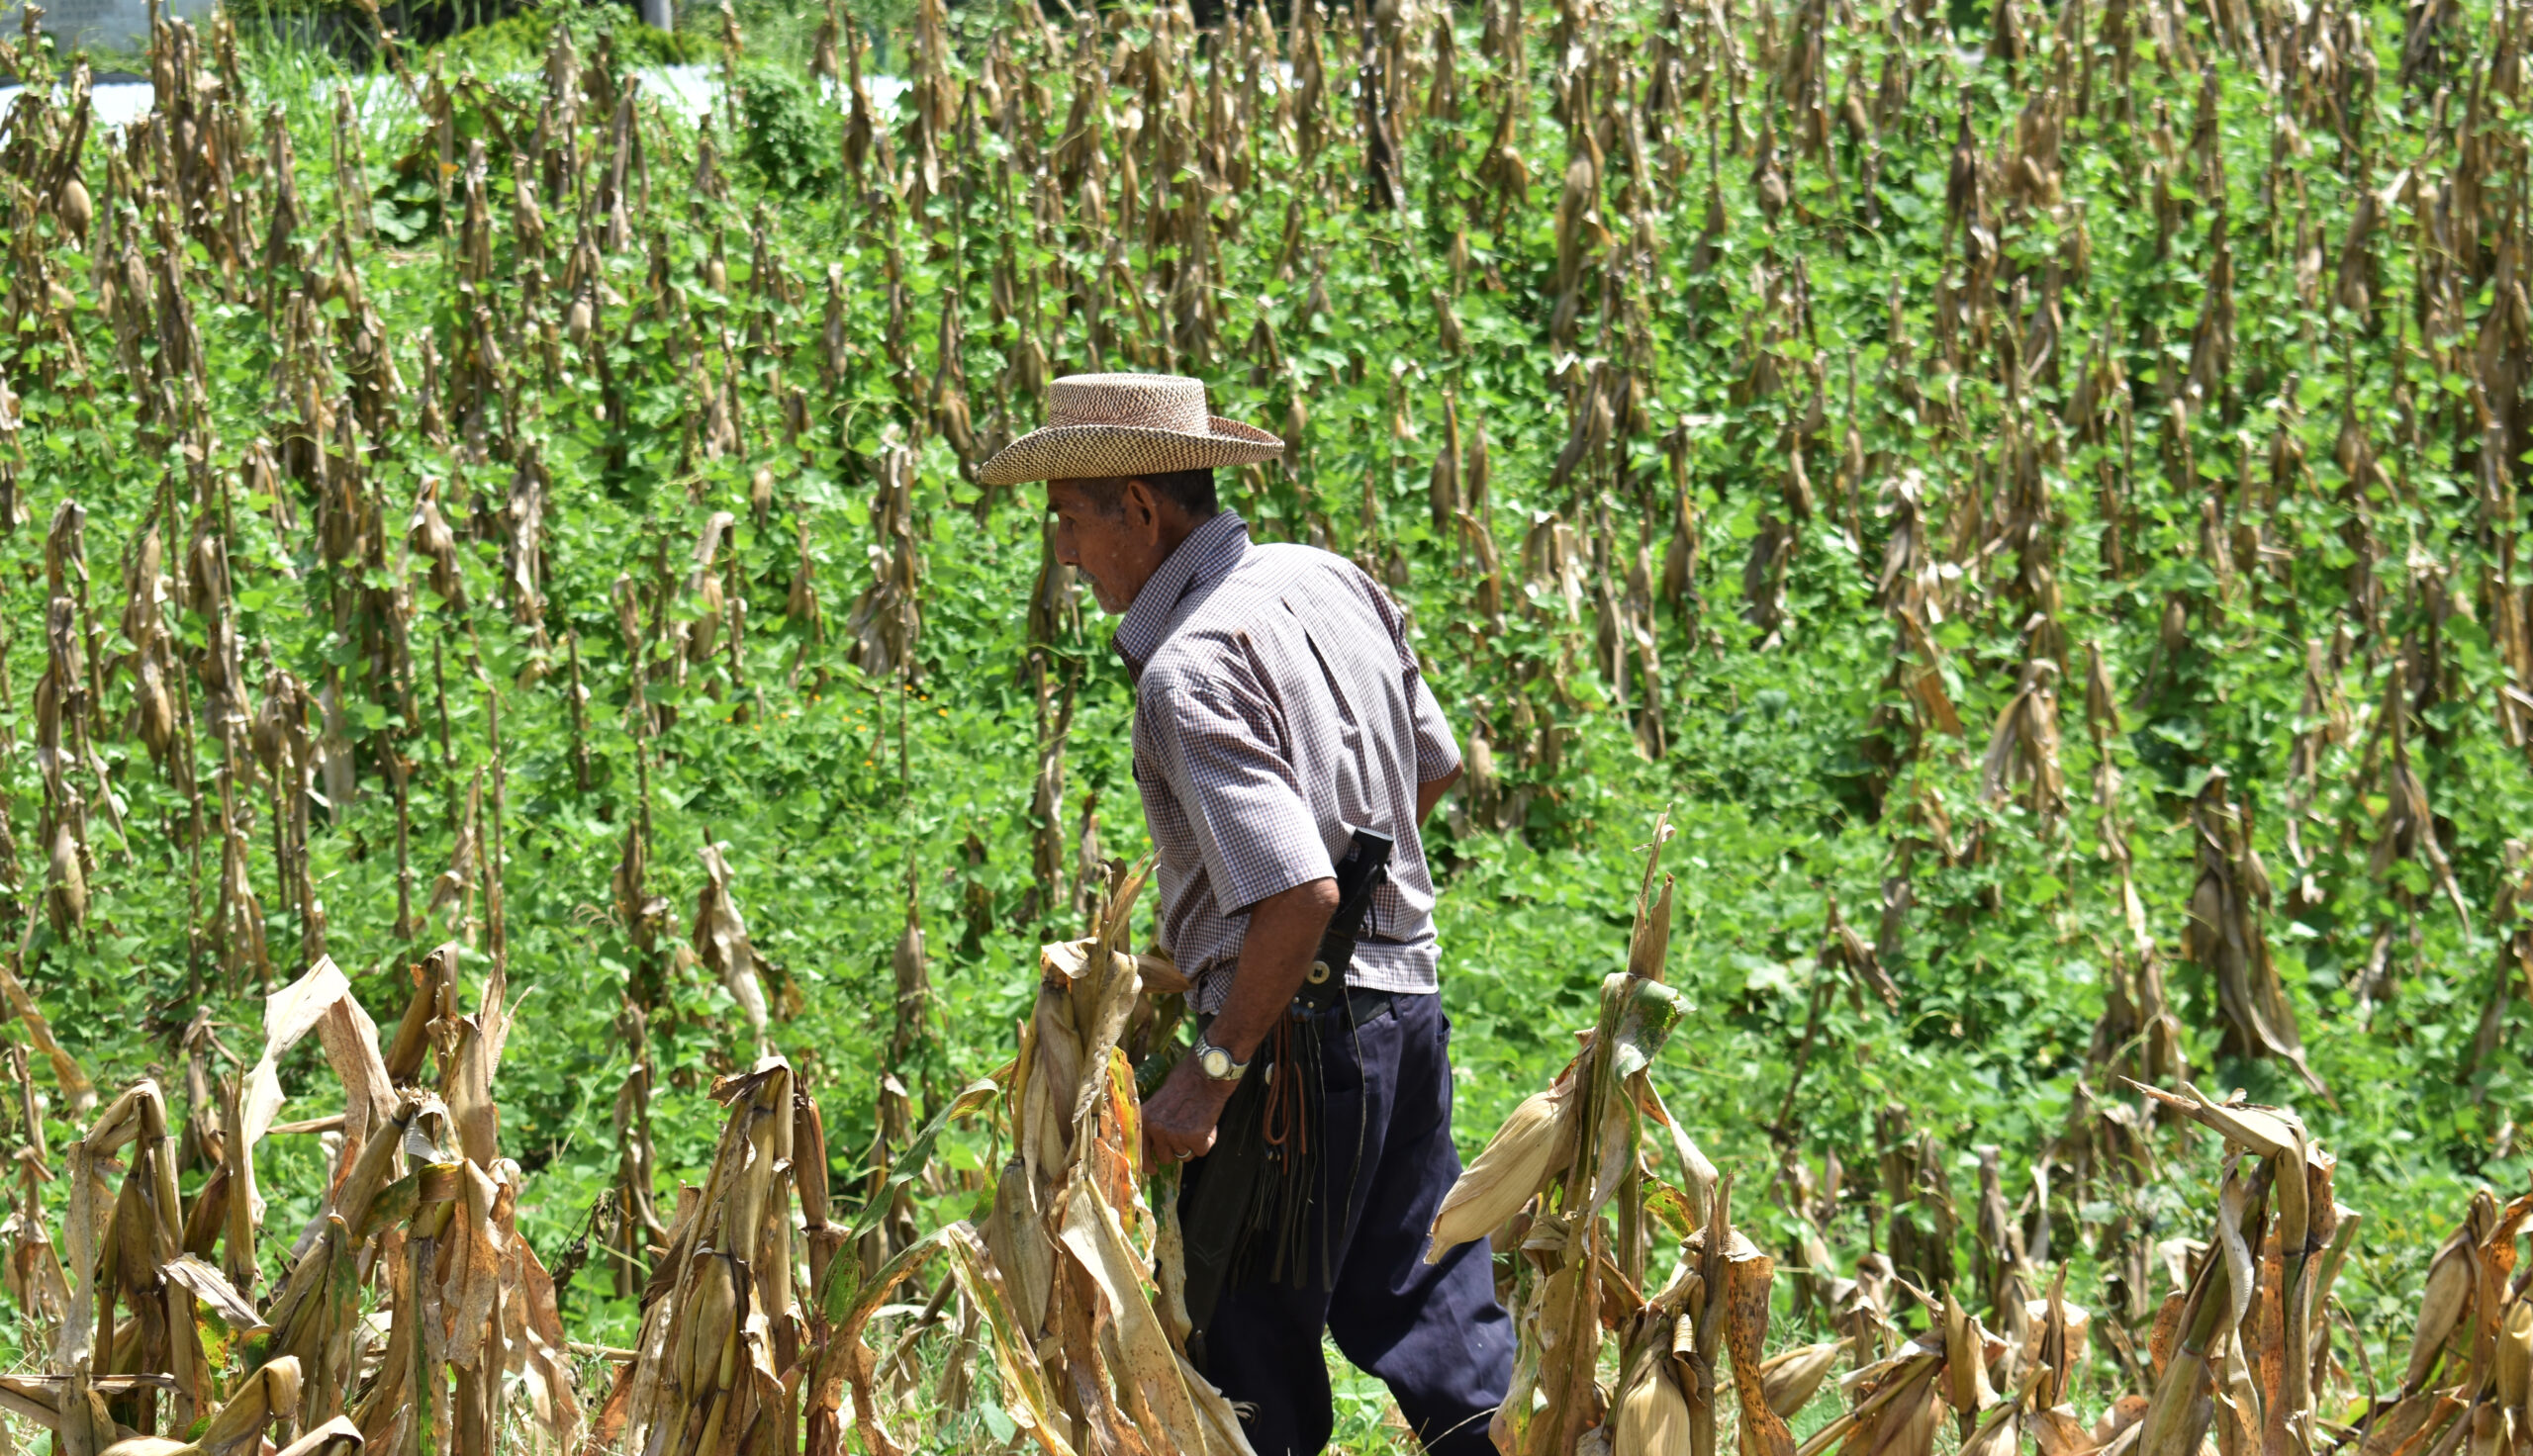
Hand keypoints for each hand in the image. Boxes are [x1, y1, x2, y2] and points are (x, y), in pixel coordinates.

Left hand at [1142, 1052, 1237, 1167]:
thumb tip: (1156, 1149)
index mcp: (1145, 1119)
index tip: (1153, 1170)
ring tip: (1198, 1121)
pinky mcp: (1194, 1137)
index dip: (1147, 1164)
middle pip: (1166, 1158)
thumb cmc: (1185, 1083)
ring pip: (1186, 1156)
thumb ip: (1155, 1123)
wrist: (1206, 1074)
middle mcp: (1156, 1129)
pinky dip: (1208, 1141)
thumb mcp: (1159, 1101)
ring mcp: (1175, 1134)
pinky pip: (1202, 1151)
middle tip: (1187, 1130)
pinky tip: (1208, 1124)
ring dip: (1194, 1143)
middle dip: (1178, 1148)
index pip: (1141, 1151)